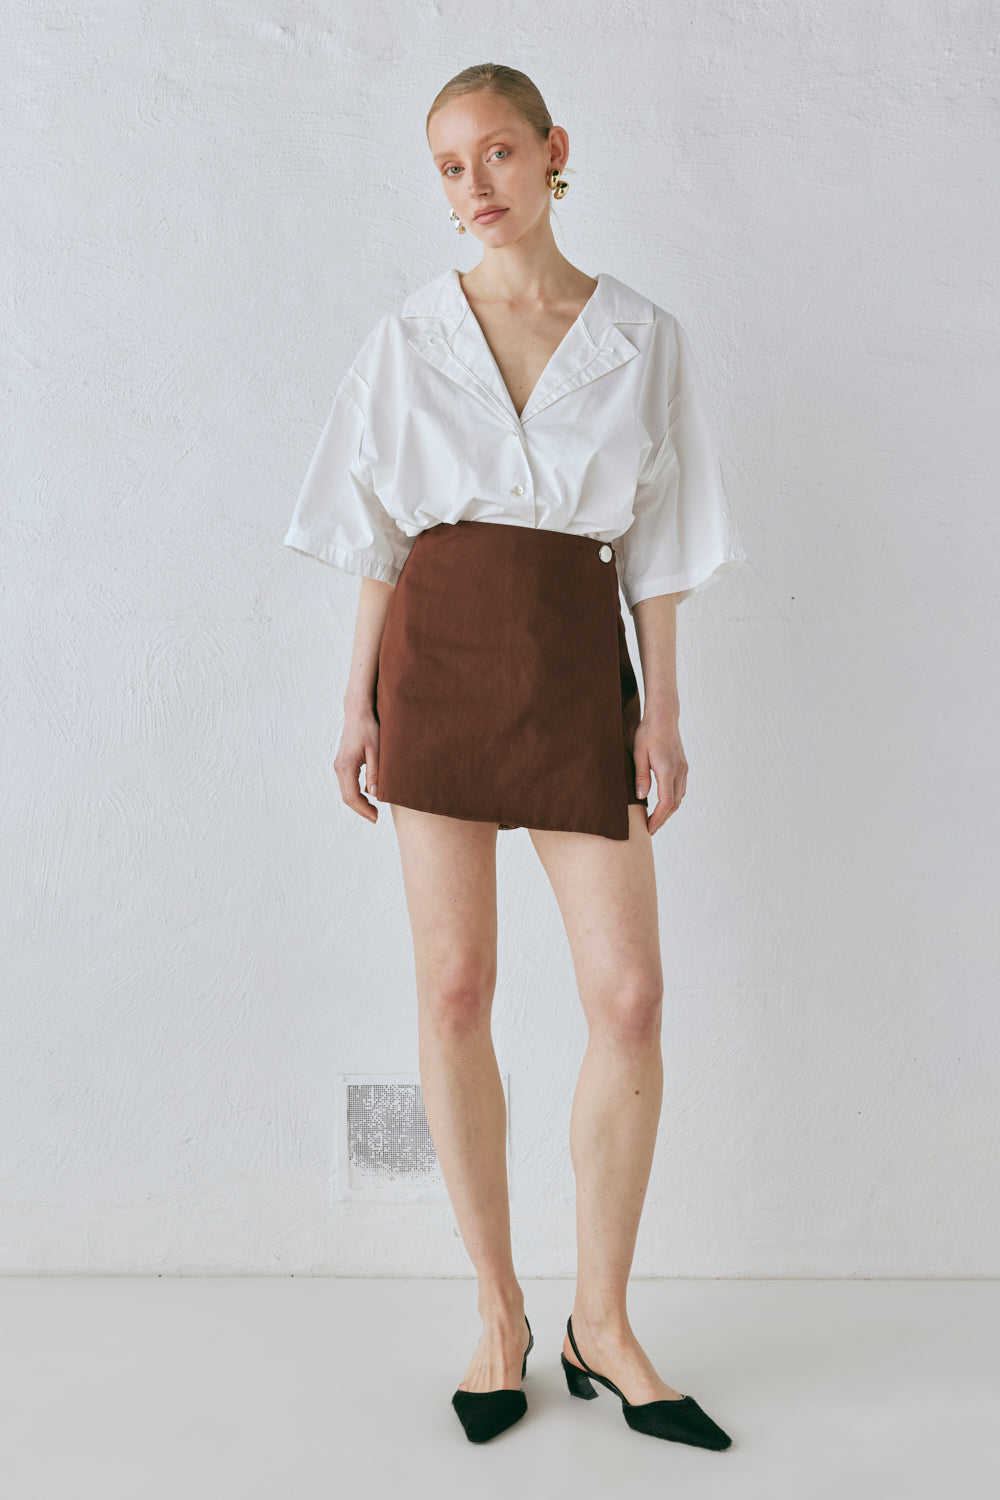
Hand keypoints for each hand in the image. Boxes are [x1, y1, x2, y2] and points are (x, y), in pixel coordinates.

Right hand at [334, 705, 380, 823]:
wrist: (358, 712)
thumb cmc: (369, 729)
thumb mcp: (376, 751)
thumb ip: (375, 773)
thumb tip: (374, 795)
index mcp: (346, 766)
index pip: (352, 796)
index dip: (364, 809)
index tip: (376, 817)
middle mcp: (339, 767)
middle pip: (346, 797)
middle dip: (360, 810)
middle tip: (375, 818)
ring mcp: (339, 765)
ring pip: (346, 792)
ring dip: (358, 803)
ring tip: (373, 810)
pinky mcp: (342, 763)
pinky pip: (347, 784)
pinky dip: (356, 793)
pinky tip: (369, 795)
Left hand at [633, 710, 687, 834]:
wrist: (663, 717)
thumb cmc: (647, 733)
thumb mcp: (638, 754)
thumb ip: (641, 777)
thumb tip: (641, 797)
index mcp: (667, 770)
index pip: (666, 802)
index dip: (658, 818)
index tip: (649, 828)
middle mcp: (679, 772)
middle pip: (674, 804)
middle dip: (663, 819)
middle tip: (650, 829)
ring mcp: (683, 769)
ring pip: (679, 798)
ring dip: (668, 811)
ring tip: (655, 820)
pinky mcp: (683, 767)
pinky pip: (680, 789)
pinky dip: (672, 800)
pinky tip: (663, 804)